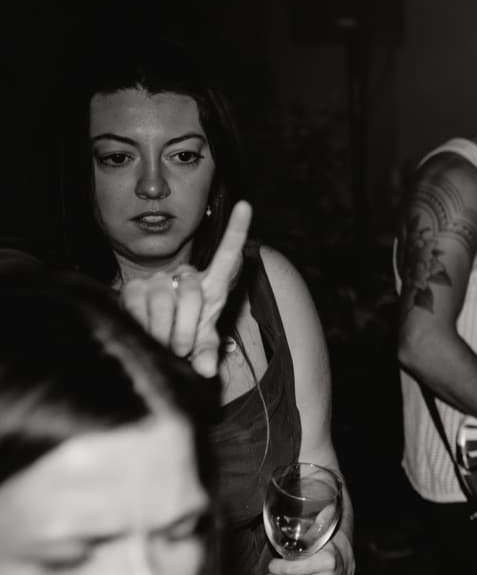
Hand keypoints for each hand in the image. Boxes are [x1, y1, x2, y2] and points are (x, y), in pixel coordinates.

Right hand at [119, 201, 252, 377]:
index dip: (236, 231)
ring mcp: (157, 280)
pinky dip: (143, 326)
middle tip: (181, 349)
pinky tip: (144, 332)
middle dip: (187, 329)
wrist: (149, 333)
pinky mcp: (131, 288)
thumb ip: (207, 352)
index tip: (246, 206)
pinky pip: (138, 307)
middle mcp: (184, 276)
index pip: (226, 255)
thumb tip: (207, 369)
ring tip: (164, 345)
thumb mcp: (201, 342)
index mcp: (210, 285)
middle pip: (192, 294)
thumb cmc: (184, 333)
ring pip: (164, 302)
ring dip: (164, 332)